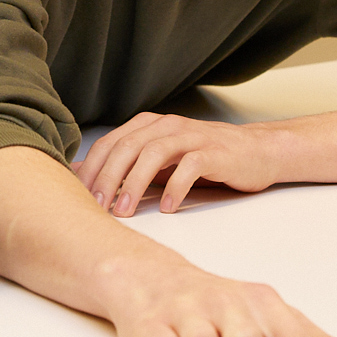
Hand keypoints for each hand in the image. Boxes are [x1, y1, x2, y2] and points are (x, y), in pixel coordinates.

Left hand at [78, 113, 281, 215]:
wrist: (257, 153)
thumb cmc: (204, 159)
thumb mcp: (161, 160)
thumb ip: (127, 165)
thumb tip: (81, 175)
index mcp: (150, 125)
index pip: (111, 143)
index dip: (93, 168)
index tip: (79, 196)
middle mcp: (168, 126)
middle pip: (128, 147)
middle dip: (108, 177)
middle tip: (97, 207)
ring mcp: (192, 137)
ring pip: (154, 153)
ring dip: (135, 183)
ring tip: (125, 210)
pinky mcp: (215, 152)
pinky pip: (190, 166)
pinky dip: (175, 187)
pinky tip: (166, 207)